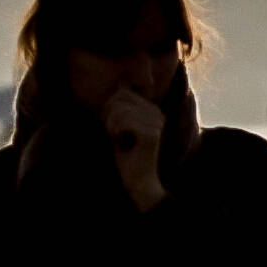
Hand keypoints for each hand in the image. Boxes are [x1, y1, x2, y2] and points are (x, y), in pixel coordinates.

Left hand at [103, 88, 173, 209]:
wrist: (139, 180)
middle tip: (112, 132)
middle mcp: (157, 114)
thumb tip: (120, 86)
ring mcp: (156, 123)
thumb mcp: (122, 126)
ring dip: (111, 125)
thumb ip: (121, 108)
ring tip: (117, 138)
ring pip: (121, 110)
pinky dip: (116, 131)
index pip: (123, 93)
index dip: (109, 107)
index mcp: (152, 110)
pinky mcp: (152, 133)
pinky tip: (120, 142)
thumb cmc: (127, 155)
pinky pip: (124, 121)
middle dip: (109, 114)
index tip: (111, 125)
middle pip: (121, 98)